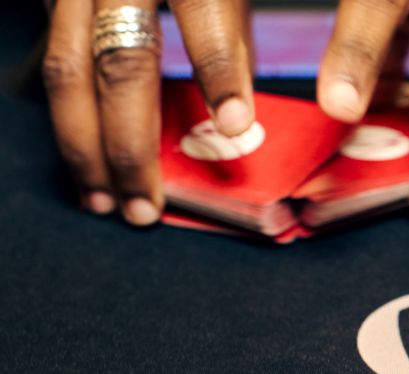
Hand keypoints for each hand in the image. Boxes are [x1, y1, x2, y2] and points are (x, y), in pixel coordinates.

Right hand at [43, 0, 254, 224]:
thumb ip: (236, 37)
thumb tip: (240, 119)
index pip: (204, 16)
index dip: (220, 72)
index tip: (238, 124)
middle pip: (121, 62)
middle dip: (132, 144)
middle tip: (147, 207)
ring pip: (68, 72)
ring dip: (85, 147)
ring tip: (106, 202)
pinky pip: (54, 64)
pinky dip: (70, 120)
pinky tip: (87, 164)